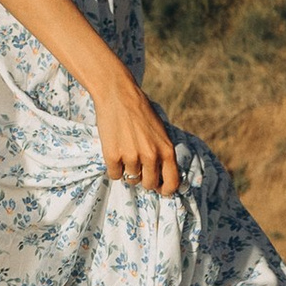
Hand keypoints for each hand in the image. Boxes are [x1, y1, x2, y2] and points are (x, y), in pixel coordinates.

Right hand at [91, 69, 179, 193]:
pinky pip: (114, 175)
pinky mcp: (112, 156)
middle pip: (149, 184)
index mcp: (166, 150)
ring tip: (124, 152)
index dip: (166, 190)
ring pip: (130, 179)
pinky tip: (114, 151)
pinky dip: (114, 167)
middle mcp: (151, 156)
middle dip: (143, 179)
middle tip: (137, 167)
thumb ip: (162, 153)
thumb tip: (160, 177)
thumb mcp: (160, 132)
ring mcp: (131, 157)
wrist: (118, 95)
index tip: (160, 190)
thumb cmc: (140, 112)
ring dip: (127, 170)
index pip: (172, 182)